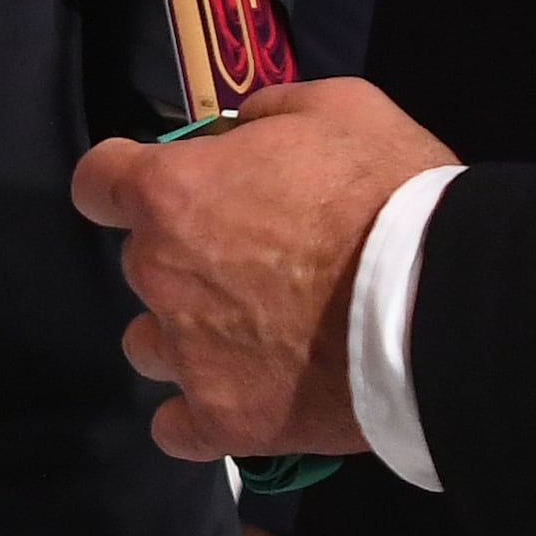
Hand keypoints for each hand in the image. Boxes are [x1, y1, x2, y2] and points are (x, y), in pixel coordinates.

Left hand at [68, 78, 458, 463]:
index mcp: (173, 191)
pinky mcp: (222, 420)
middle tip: (256, 261)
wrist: (440, 302)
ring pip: (147, 343)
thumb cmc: (386, 192)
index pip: (96, 181)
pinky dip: (199, 414)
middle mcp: (159, 272)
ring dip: (184, 334)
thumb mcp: (336, 107)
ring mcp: (186, 353)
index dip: (123, 182)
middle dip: (183, 257)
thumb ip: (268, 114)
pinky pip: (175, 428)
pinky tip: (240, 399)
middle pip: (139, 262)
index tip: (161, 190)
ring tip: (251, 337)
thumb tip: (238, 131)